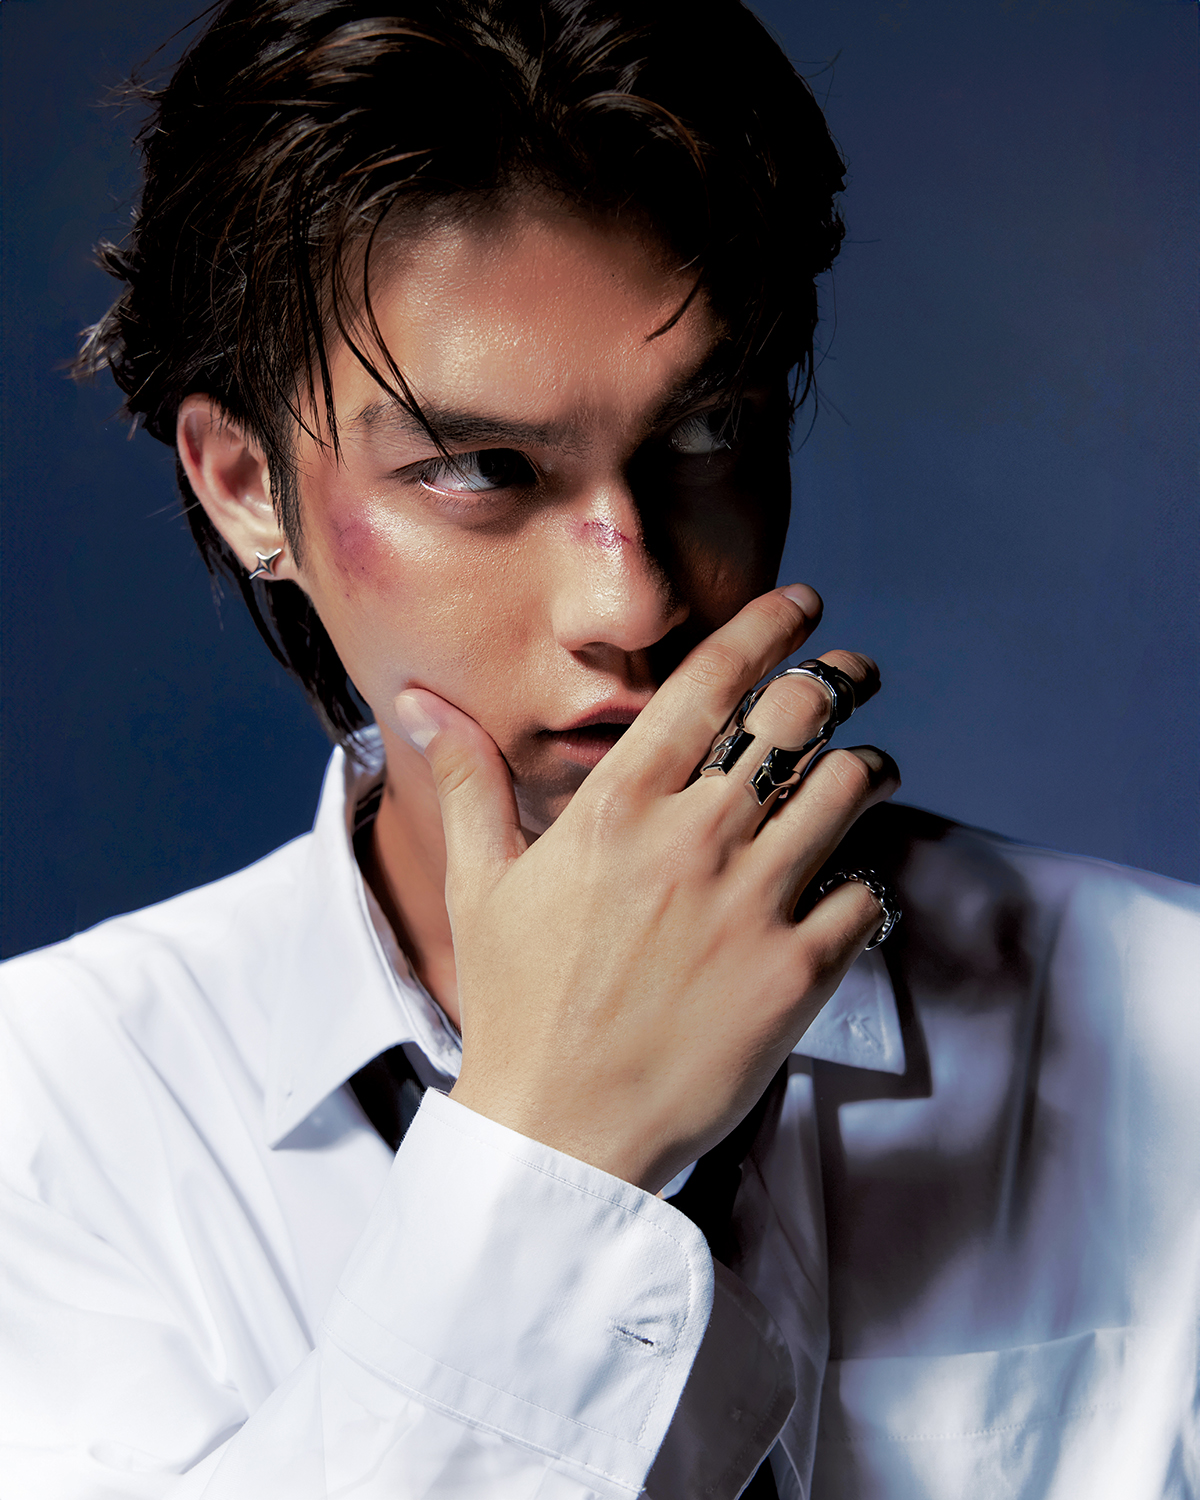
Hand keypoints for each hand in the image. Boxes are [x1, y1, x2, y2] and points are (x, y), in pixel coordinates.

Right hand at [393, 586, 898, 1192]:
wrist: (560, 1133)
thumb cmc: (515, 1006)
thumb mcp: (481, 886)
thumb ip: (468, 781)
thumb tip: (417, 702)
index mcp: (617, 807)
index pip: (710, 682)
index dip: (768, 628)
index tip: (802, 604)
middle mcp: (693, 840)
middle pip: (798, 716)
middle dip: (839, 678)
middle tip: (853, 674)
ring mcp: (752, 905)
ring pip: (849, 791)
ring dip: (868, 768)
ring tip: (868, 770)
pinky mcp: (796, 974)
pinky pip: (869, 895)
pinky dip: (869, 880)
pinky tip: (852, 884)